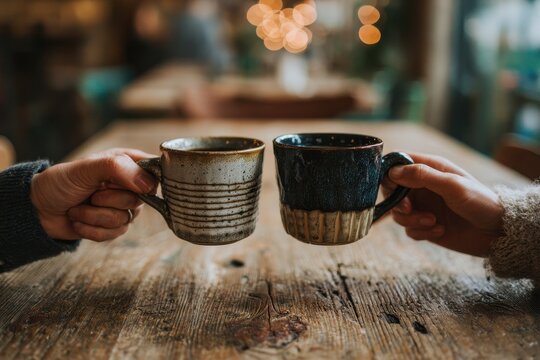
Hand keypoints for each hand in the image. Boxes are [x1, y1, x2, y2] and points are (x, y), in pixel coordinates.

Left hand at [30, 148, 157, 241]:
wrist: (38, 209)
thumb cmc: (60, 182)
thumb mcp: (86, 168)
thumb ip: (118, 168)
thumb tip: (148, 185)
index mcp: (127, 163)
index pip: (154, 172)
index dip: (145, 182)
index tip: (127, 185)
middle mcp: (128, 185)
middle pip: (140, 200)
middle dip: (108, 201)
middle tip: (90, 194)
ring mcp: (122, 207)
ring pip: (125, 220)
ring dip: (94, 216)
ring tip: (78, 208)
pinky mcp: (113, 227)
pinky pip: (114, 234)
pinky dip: (91, 229)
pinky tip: (79, 220)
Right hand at [382, 153, 503, 256]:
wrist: (498, 232)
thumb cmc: (480, 202)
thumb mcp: (452, 185)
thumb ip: (422, 176)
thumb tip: (393, 172)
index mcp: (430, 168)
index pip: (398, 164)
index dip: (390, 174)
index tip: (393, 187)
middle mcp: (423, 186)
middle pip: (391, 191)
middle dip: (398, 202)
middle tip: (410, 209)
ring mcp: (423, 206)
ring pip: (398, 213)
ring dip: (412, 220)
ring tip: (433, 222)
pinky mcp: (425, 225)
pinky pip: (409, 229)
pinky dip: (421, 231)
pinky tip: (440, 230)